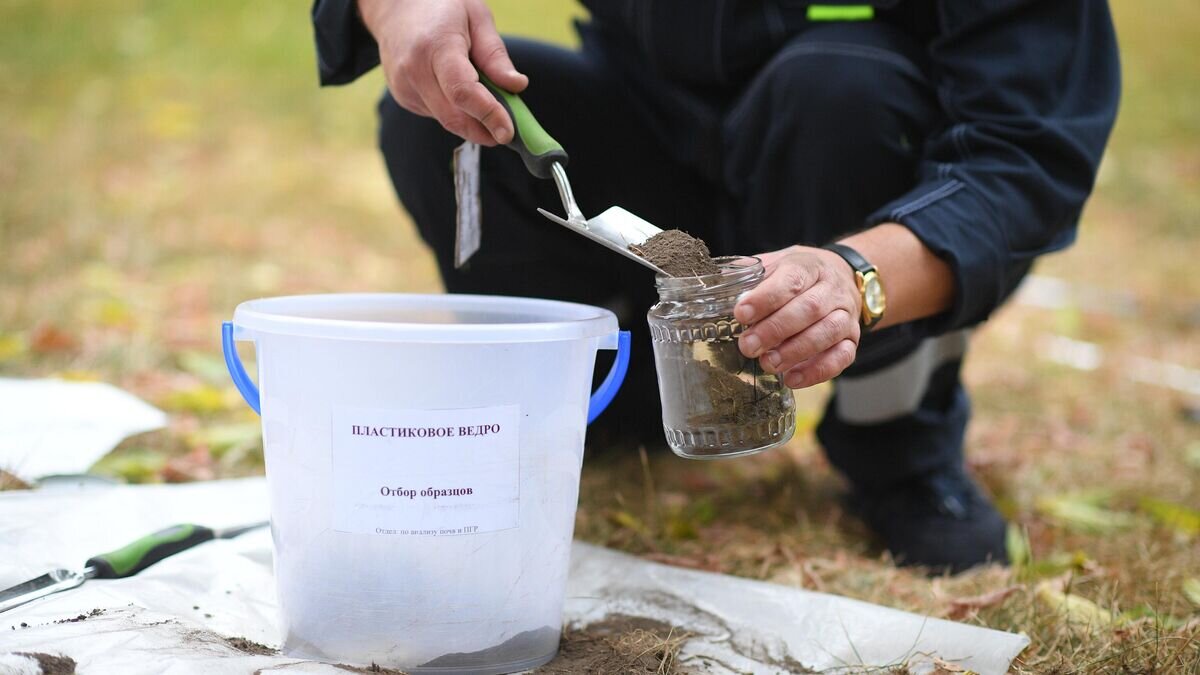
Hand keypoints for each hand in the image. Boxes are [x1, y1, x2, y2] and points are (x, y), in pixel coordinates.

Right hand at [358, 0, 526, 145]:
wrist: (395, 9)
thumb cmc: (441, 7)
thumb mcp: (476, 17)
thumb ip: (495, 55)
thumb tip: (517, 86)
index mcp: (436, 46)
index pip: (462, 91)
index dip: (488, 115)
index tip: (507, 132)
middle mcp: (414, 70)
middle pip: (454, 116)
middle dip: (484, 130)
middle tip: (508, 131)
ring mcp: (404, 87)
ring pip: (447, 120)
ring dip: (472, 120)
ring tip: (485, 100)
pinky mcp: (403, 97)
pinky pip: (437, 114)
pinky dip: (456, 111)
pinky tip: (457, 90)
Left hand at [733, 246, 861, 388]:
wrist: (843, 276)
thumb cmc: (798, 275)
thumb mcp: (775, 264)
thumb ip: (749, 275)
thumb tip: (711, 286)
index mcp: (809, 267)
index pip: (791, 280)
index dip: (766, 298)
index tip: (741, 314)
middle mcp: (832, 290)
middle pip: (809, 308)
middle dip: (775, 329)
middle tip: (747, 345)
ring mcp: (846, 315)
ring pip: (827, 333)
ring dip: (795, 351)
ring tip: (767, 364)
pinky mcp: (852, 340)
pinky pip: (842, 357)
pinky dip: (818, 371)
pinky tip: (792, 379)